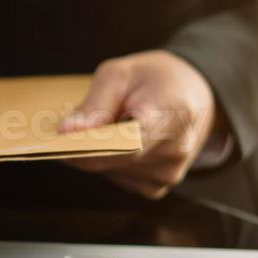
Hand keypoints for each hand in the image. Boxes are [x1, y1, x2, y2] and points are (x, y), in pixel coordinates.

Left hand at [59, 50, 218, 199]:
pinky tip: (115, 144)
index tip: (62, 137)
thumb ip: (95, 103)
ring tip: (102, 129)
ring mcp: (170, 171)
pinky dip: (108, 163)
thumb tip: (67, 131)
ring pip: (111, 171)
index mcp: (173, 112)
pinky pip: (119, 179)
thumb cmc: (154, 79)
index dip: (92, 143)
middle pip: (114, 159)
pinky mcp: (159, 185)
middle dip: (84, 147)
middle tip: (63, 131)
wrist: (194, 93)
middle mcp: (176, 148)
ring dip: (97, 154)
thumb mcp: (121, 73)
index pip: (129, 140)